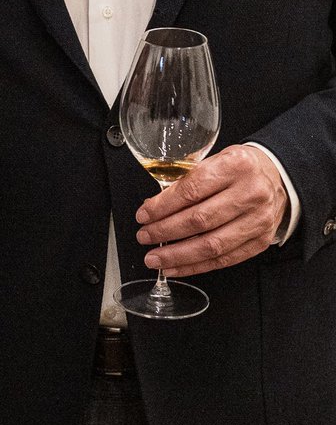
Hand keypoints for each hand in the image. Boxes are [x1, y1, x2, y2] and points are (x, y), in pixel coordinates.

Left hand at [132, 144, 288, 276]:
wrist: (278, 177)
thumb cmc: (240, 167)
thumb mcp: (215, 158)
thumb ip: (187, 177)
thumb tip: (154, 205)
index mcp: (236, 165)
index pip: (192, 190)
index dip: (163, 206)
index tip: (144, 215)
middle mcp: (250, 193)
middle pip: (200, 220)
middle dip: (166, 232)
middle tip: (144, 236)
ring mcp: (258, 220)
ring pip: (212, 245)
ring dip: (178, 255)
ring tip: (155, 258)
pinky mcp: (260, 241)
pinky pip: (225, 259)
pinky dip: (197, 266)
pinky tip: (177, 266)